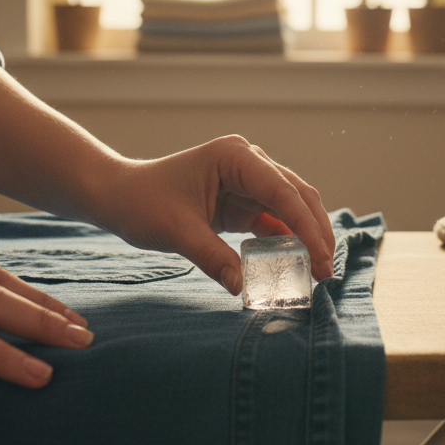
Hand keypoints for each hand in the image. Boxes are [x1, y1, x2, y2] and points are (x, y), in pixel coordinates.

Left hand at [97, 135, 335, 294]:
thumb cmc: (141, 202)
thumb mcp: (177, 231)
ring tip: (318, 271)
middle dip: (315, 232)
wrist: (118, 196)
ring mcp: (247, 182)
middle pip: (296, 196)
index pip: (282, 191)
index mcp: (234, 157)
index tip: (321, 256)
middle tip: (326, 270)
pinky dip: (287, 242)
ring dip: (306, 237)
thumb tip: (242, 287)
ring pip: (290, 209)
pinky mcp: (242, 202)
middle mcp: (247, 163)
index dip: (305, 225)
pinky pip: (273, 222)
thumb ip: (213, 257)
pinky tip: (297, 263)